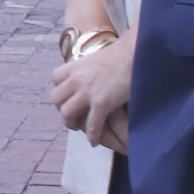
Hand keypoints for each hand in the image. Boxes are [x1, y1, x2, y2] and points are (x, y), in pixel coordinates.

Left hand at [50, 29, 134, 151]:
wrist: (137, 52)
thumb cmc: (125, 53)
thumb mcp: (99, 57)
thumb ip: (91, 67)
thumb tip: (94, 74)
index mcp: (75, 65)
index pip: (56, 79)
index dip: (62, 89)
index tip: (69, 96)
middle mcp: (76, 79)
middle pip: (56, 98)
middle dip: (63, 108)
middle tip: (73, 115)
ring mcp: (87, 91)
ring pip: (67, 113)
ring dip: (72, 123)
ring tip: (81, 129)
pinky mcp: (101, 103)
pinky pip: (91, 124)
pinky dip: (92, 135)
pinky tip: (94, 141)